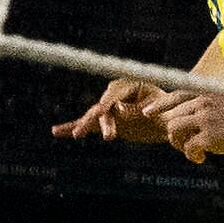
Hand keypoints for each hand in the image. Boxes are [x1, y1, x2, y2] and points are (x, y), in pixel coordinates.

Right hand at [52, 79, 171, 145]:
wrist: (167, 121)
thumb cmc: (167, 111)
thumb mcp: (157, 109)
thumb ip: (137, 109)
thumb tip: (118, 109)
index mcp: (128, 85)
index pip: (113, 96)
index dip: (108, 105)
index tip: (103, 112)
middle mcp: (114, 94)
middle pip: (102, 108)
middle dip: (100, 122)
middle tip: (107, 137)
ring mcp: (108, 108)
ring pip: (93, 117)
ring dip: (85, 126)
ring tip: (77, 135)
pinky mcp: (104, 121)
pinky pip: (89, 125)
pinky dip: (71, 127)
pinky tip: (56, 131)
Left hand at [155, 88, 223, 162]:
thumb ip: (216, 106)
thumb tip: (205, 122)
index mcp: (210, 92)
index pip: (176, 94)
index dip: (160, 105)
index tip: (147, 113)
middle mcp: (203, 102)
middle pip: (172, 117)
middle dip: (175, 134)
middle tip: (186, 146)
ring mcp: (205, 118)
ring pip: (174, 132)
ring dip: (180, 145)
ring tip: (194, 152)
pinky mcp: (211, 136)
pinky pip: (188, 148)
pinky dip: (191, 155)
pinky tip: (201, 159)